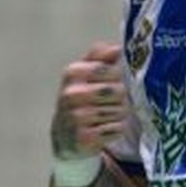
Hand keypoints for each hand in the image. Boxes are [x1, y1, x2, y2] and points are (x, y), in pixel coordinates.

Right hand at [51, 42, 129, 159]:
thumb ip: (101, 56)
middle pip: (119, 91)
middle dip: (121, 97)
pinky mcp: (84, 138)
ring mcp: (76, 117)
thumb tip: (117, 48)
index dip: (118, 77)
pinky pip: (117, 130)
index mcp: (73, 73)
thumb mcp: (85, 72)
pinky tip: (106, 129)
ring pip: (120, 111)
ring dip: (120, 114)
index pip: (112, 70)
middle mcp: (71, 94)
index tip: (113, 82)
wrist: (64, 133)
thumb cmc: (82, 96)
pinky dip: (117, 130)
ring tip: (108, 116)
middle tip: (112, 102)